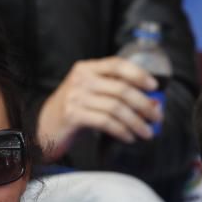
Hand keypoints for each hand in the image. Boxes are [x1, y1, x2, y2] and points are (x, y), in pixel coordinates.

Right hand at [37, 56, 162, 158]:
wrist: (44, 128)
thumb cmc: (74, 112)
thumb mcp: (92, 96)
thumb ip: (116, 95)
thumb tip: (152, 104)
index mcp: (86, 68)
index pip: (117, 64)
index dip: (139, 74)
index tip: (154, 87)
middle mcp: (81, 79)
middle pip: (121, 89)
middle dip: (144, 104)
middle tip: (157, 117)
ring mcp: (76, 97)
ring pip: (116, 107)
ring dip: (136, 122)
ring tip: (147, 132)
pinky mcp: (73, 116)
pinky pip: (106, 122)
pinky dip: (122, 131)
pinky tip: (129, 137)